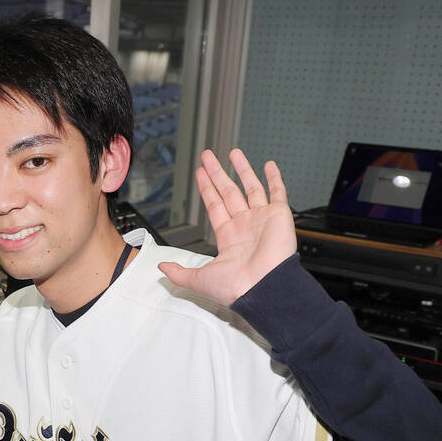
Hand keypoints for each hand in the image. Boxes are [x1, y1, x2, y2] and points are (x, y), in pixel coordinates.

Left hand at [159, 148, 296, 305]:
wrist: (263, 288)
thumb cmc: (236, 287)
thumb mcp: (199, 278)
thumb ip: (179, 272)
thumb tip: (162, 268)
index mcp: (228, 237)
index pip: (214, 205)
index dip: (207, 188)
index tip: (200, 173)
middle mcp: (245, 225)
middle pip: (229, 192)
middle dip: (218, 173)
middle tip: (208, 157)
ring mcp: (262, 219)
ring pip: (251, 188)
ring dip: (242, 170)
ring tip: (233, 153)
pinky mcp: (279, 216)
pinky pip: (278, 192)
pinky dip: (275, 178)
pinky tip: (269, 165)